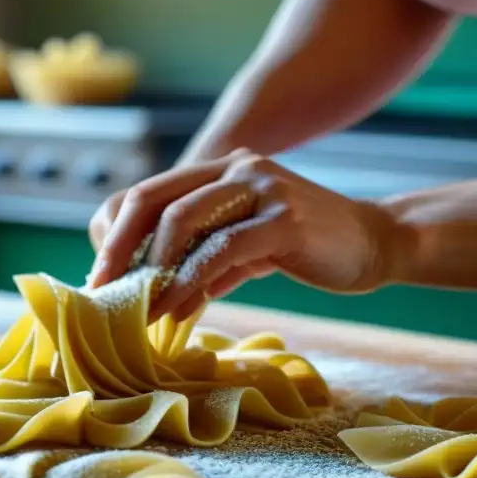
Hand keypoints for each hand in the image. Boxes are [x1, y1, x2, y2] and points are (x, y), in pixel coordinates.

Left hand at [87, 149, 395, 320]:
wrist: (375, 243)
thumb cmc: (306, 248)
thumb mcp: (245, 251)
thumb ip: (203, 261)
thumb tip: (155, 295)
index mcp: (220, 171)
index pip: (147, 194)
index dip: (115, 234)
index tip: (102, 278)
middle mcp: (236, 168)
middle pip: (152, 200)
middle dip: (118, 249)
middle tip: (101, 291)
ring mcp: (262, 188)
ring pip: (183, 220)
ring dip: (153, 270)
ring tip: (139, 309)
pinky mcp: (286, 219)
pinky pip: (224, 249)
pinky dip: (193, 281)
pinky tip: (179, 309)